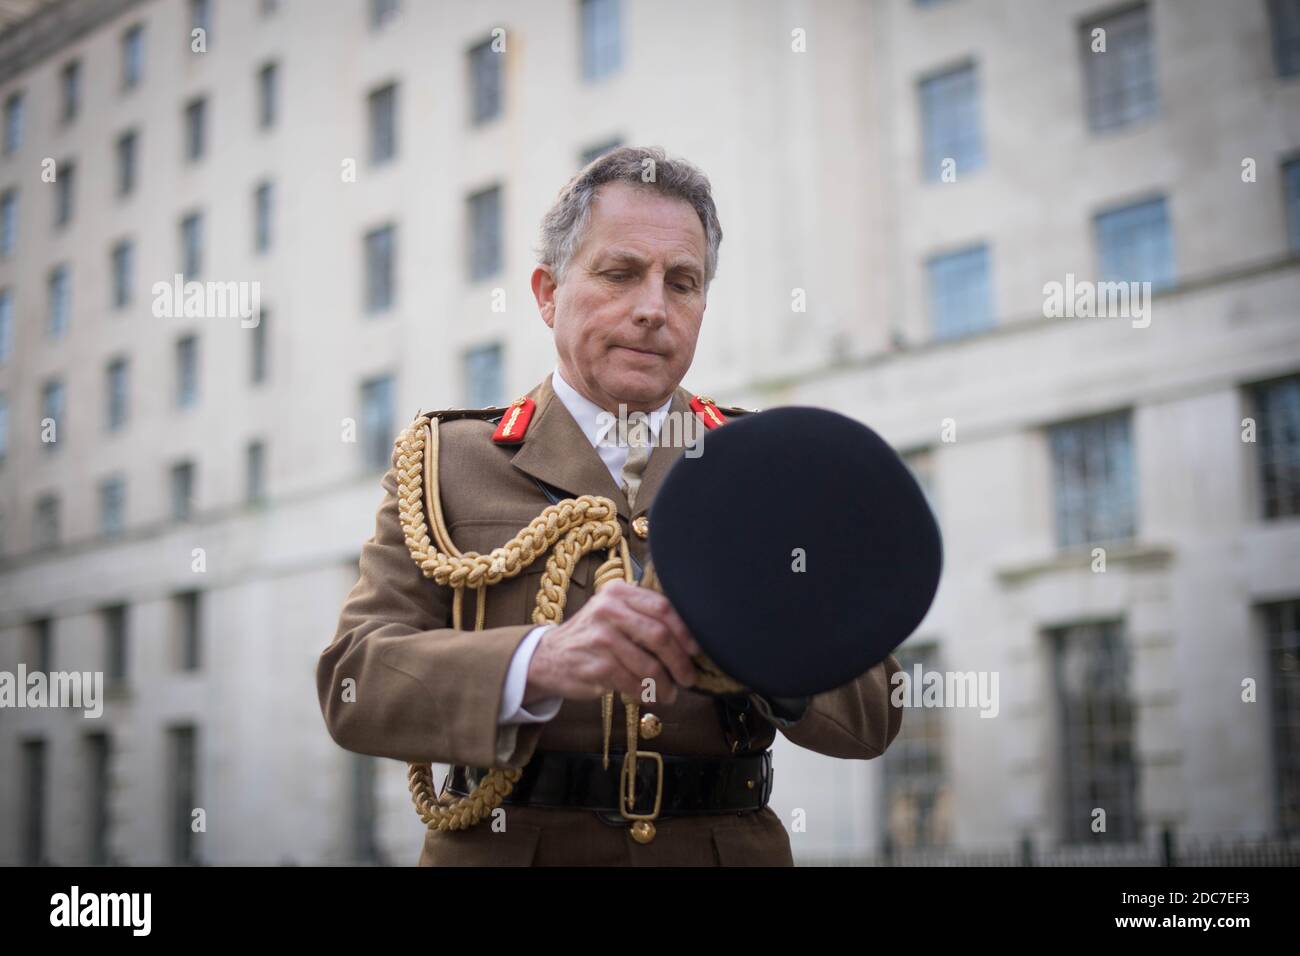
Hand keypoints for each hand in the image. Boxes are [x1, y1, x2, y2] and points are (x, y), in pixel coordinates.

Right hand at [523, 582, 700, 705]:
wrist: (549, 657)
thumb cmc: (592, 635)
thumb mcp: (612, 612)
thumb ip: (643, 614)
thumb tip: (689, 638)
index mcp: (618, 593)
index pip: (663, 607)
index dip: (685, 631)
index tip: (695, 650)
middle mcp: (608, 610)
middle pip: (660, 636)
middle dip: (680, 661)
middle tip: (688, 678)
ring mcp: (600, 638)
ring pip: (649, 665)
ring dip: (665, 685)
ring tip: (669, 693)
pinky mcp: (595, 666)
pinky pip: (633, 683)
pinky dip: (646, 693)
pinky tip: (650, 697)